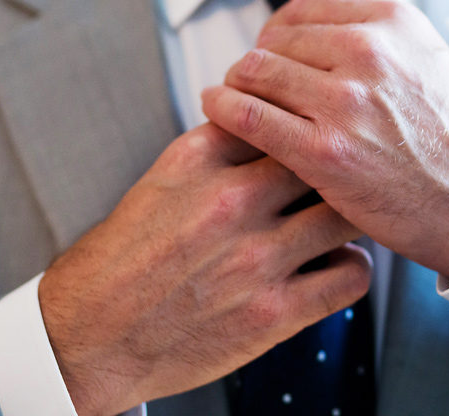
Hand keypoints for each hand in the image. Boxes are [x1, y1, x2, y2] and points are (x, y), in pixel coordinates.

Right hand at [38, 123, 370, 415]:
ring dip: (350, 215)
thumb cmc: (128, 255)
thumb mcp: (164, 178)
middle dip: (337, 164)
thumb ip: (219, 146)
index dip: (303, 124)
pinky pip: (350, 277)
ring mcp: (256, 258)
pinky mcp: (275, 313)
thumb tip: (270, 122)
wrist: (95, 332)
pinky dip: (354, 266)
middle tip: (346, 172)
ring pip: (345, 216)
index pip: (277, 116)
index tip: (313, 131)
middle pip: (319, 158)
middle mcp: (231, 203)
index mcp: (200, 161)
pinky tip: (336, 261)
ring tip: (343, 216)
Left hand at [202, 0, 448, 280]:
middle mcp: (369, 52)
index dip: (277, 32)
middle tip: (253, 87)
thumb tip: (310, 33)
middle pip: (274, 40)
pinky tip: (216, 110)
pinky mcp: (326, 153)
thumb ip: (375, 40)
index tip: (272, 53)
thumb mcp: (429, 61)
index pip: (302, 8)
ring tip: (235, 102)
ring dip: (237, 86)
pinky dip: (222, 109)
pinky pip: (248, 116)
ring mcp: (346, 102)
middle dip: (257, 62)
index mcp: (393, 22)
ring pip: (255, 73)